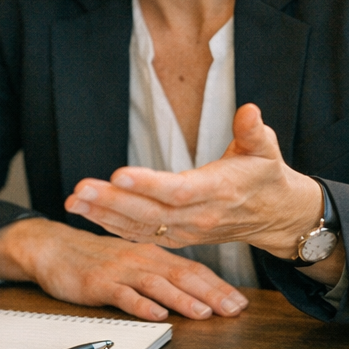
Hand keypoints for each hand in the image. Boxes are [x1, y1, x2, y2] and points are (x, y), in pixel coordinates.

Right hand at [0, 216, 247, 321]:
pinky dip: (141, 305)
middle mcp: (141, 259)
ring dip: (182, 299)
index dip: (219, 286)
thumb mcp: (133, 263)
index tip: (241, 303)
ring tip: (204, 313)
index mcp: (153, 255)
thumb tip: (195, 294)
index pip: (193, 270)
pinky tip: (157, 315)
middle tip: (235, 310)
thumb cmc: (95, 259)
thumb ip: (161, 275)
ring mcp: (119, 271)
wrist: (52, 247)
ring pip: (157, 284)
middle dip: (212, 294)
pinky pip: (123, 295)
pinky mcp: (98, 283)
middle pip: (182, 276)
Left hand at [65, 103, 340, 282]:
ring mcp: (186, 231)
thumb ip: (254, 131)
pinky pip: (141, 235)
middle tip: (79, 189)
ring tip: (72, 201)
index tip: (117, 174)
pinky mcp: (177, 238)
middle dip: (112, 202)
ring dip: (103, 215)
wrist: (276, 216)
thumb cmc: (265, 175)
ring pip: (140, 227)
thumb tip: (249, 110)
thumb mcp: (266, 149)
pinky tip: (87, 214)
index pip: (178, 191)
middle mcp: (199, 216)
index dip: (147, 184)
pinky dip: (112, 226)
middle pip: (150, 213)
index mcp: (218, 191)